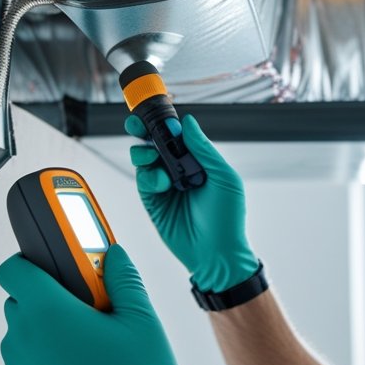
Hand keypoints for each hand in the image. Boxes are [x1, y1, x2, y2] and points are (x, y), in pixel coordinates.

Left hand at [0, 244, 183, 364]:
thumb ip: (123, 279)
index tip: (51, 267)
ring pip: (22, 333)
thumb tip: (114, 257)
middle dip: (47, 298)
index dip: (29, 262)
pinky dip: (42, 360)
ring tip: (85, 344)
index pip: (13, 269)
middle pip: (19, 299)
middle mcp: (24, 338)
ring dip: (44, 331)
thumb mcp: (141, 320)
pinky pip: (24, 364)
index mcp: (48, 311)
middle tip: (84, 308)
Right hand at [127, 113, 258, 292]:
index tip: (154, 110)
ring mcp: (165, 186)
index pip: (177, 134)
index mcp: (198, 160)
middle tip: (136, 124)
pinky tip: (161, 183)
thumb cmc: (228, 218)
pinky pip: (143, 181)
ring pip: (144, 159)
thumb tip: (187, 122)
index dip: (164, 121)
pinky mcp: (153, 202)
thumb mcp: (224, 178)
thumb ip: (204, 149)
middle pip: (154, 142)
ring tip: (153, 158)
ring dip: (144, 153)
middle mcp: (179, 169)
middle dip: (143, 130)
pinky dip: (148, 176)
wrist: (216, 255)